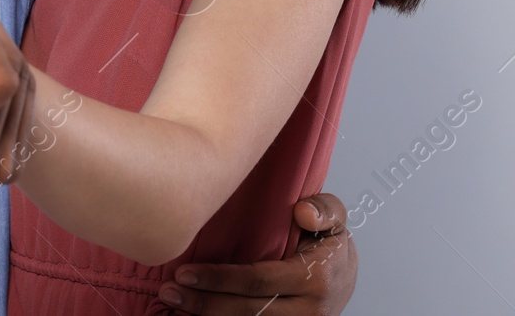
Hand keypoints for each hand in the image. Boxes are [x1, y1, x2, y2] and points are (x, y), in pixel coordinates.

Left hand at [158, 193, 356, 313]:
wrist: (346, 278)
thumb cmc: (329, 244)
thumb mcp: (334, 218)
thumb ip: (324, 209)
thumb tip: (302, 211)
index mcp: (315, 279)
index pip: (258, 281)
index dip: (218, 279)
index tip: (184, 271)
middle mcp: (308, 311)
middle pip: (246, 311)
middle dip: (203, 302)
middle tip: (169, 290)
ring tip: (173, 303)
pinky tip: (195, 314)